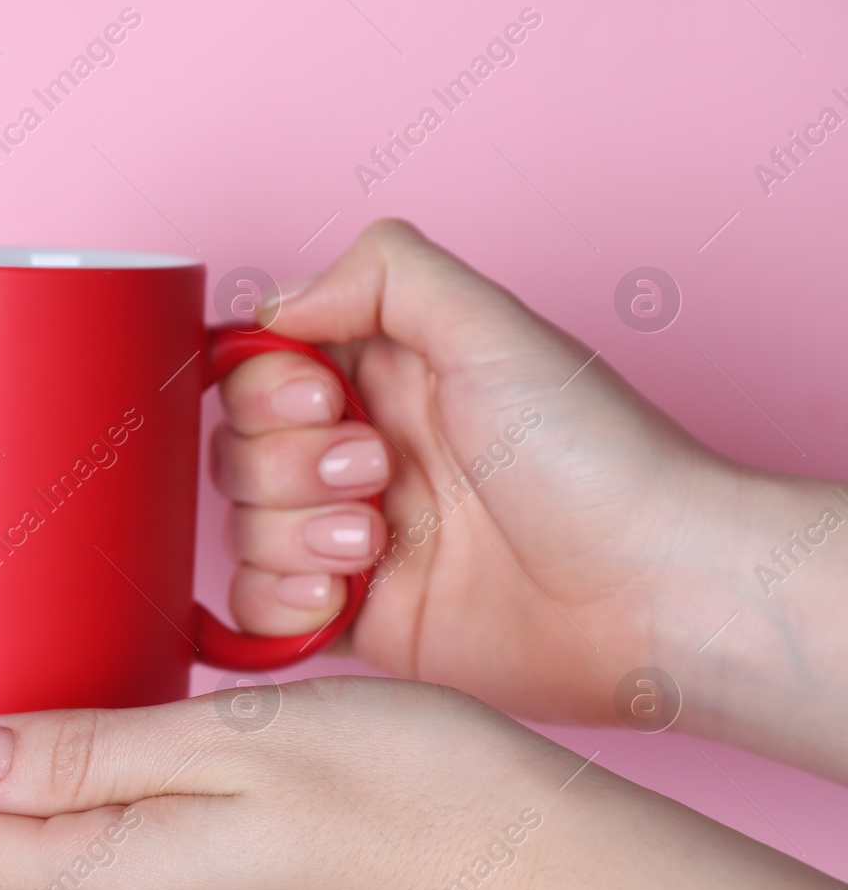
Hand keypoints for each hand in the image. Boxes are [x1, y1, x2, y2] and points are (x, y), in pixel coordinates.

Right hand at [216, 219, 847, 774]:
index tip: (323, 400)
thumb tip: (276, 306)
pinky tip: (342, 596)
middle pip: (236, 450)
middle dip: (288, 465)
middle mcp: (360, 452)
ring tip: (377, 543)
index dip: (266, 388)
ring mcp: (352, 538)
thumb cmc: (593, 457)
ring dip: (292, 533)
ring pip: (242, 528)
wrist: (652, 592)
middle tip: (380, 474)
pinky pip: (257, 608)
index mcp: (386, 376)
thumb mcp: (493, 327)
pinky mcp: (356, 617)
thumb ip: (382, 272)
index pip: (257, 369)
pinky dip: (279, 602)